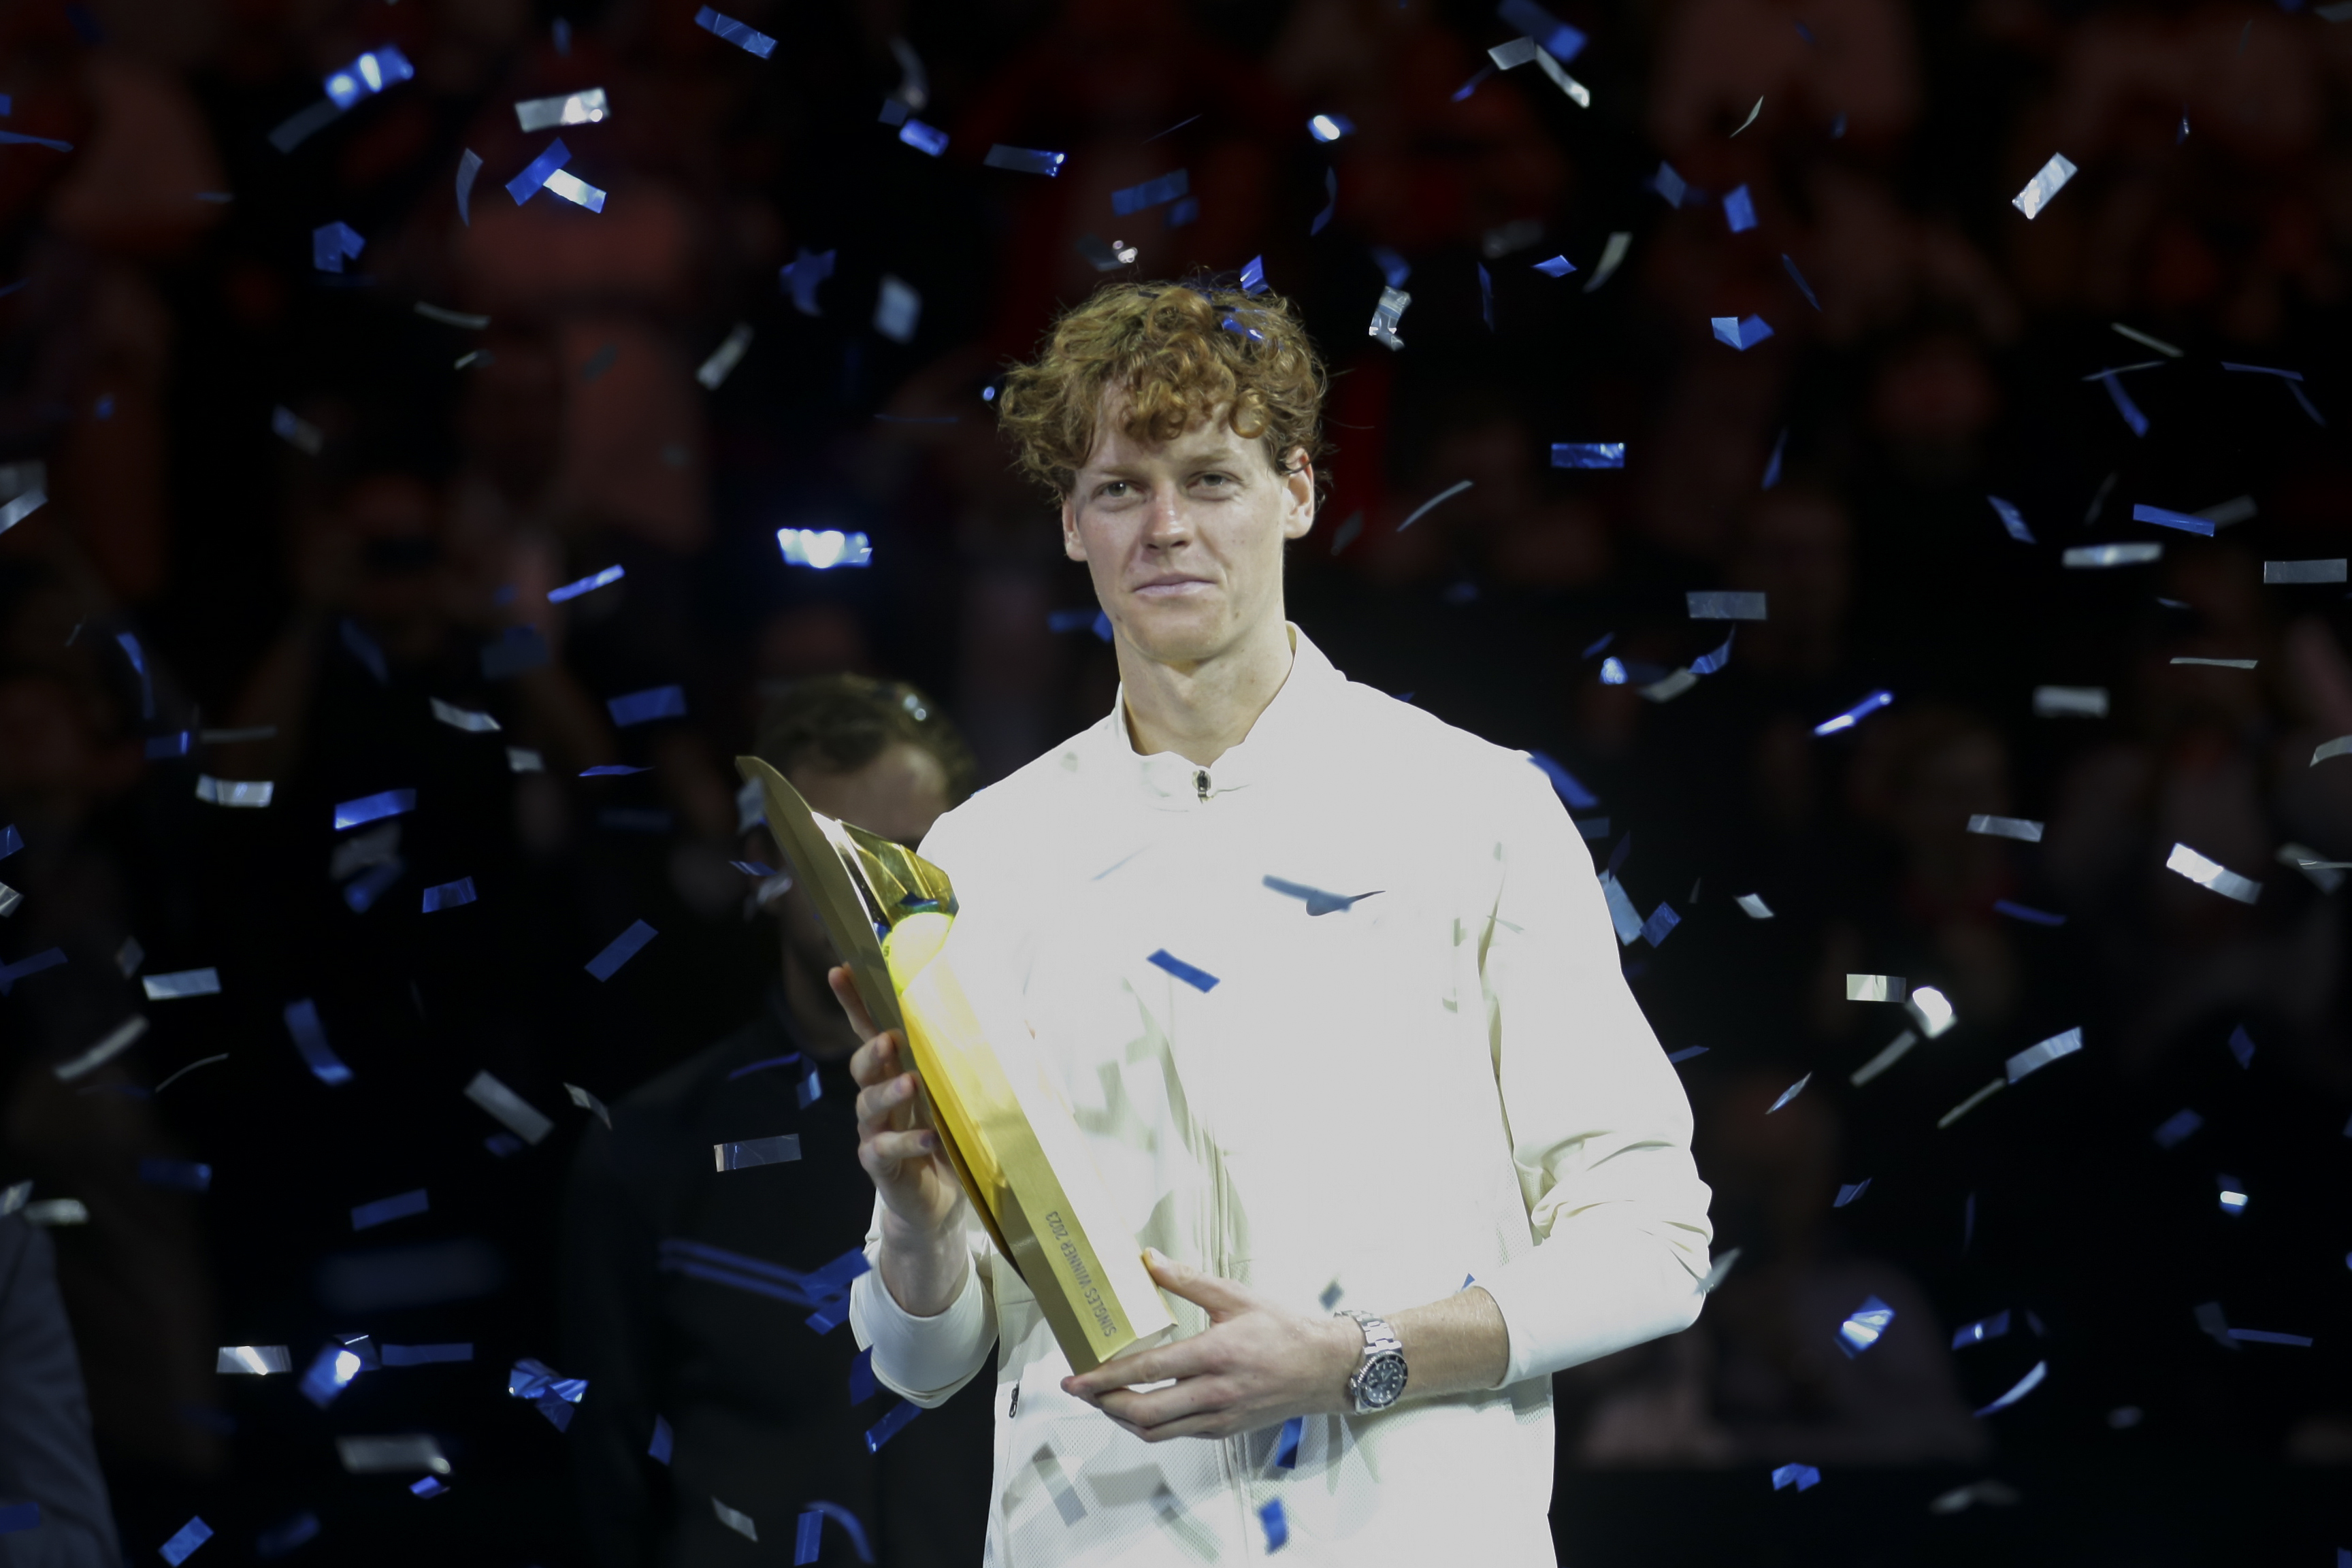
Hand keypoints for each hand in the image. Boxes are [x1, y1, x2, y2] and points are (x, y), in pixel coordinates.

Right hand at [835, 965, 969, 1318]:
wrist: (943, 1204)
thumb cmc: (954, 1141)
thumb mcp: (974, 1099)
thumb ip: (993, 1063)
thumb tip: (1027, 1025)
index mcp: (899, 1071)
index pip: (872, 1030)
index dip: (856, 1002)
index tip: (843, 971)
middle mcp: (881, 1097)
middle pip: (862, 1064)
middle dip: (872, 1049)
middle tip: (891, 1040)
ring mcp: (876, 1131)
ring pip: (868, 1103)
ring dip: (889, 1092)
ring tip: (912, 1084)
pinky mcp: (879, 1165)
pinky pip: (884, 1148)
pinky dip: (907, 1141)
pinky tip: (929, 1137)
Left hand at [1060, 1251, 1361, 1440]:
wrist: (1324, 1369)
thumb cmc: (1282, 1329)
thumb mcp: (1235, 1296)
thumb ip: (1187, 1280)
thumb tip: (1148, 1260)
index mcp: (1215, 1354)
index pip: (1148, 1371)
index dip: (1106, 1377)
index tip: (1076, 1378)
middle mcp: (1215, 1392)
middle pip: (1144, 1412)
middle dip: (1103, 1404)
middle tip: (1079, 1390)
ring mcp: (1219, 1417)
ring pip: (1156, 1431)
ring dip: (1122, 1419)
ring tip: (1101, 1399)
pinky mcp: (1224, 1430)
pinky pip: (1176, 1434)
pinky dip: (1150, 1425)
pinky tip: (1138, 1406)